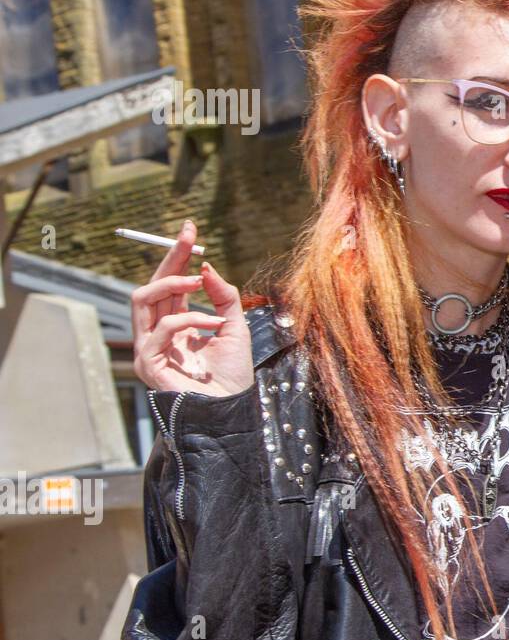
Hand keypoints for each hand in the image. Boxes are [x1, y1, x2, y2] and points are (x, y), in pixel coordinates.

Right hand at [131, 219, 253, 395]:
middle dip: (170, 257)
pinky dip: (189, 318)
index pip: (171, 283)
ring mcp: (149, 347)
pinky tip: (212, 323)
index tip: (190, 229)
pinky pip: (162, 328)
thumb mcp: (234, 327)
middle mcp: (158, 333)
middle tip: (189, 236)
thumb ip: (223, 297)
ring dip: (171, 282)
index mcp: (177, 324)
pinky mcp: (148, 361)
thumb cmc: (231, 375)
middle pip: (151, 284)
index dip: (178, 255)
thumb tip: (206, 266)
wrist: (231, 410)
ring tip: (198, 280)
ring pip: (142, 298)